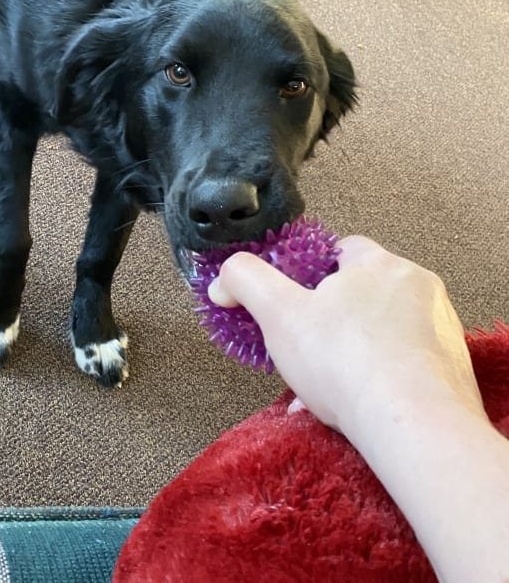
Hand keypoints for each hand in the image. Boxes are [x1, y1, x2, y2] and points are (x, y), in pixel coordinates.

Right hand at [207, 235, 484, 442]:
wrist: (414, 428)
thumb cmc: (348, 365)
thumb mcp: (279, 314)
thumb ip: (246, 282)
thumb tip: (225, 276)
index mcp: (380, 263)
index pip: (341, 250)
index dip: (311, 274)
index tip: (295, 301)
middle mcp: (418, 288)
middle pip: (362, 293)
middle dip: (332, 321)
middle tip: (307, 347)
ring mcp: (440, 329)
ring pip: (383, 332)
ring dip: (354, 355)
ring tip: (326, 387)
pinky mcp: (452, 369)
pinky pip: (405, 365)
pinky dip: (379, 381)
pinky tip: (355, 407)